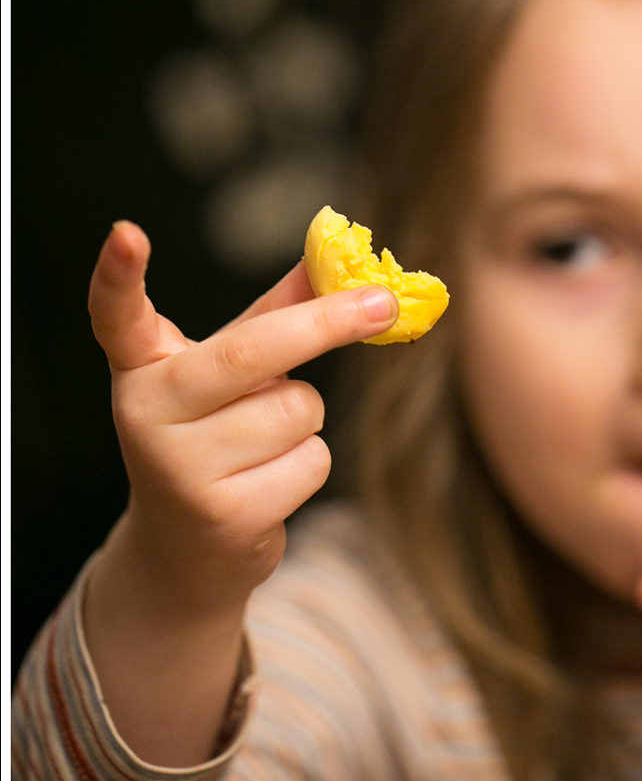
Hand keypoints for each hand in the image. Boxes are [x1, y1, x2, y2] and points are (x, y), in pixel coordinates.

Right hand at [88, 220, 398, 608]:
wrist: (188, 548)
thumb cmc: (218, 432)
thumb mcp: (235, 370)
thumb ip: (280, 310)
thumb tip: (338, 253)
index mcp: (144, 368)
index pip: (118, 318)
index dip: (118, 277)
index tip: (125, 232)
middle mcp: (146, 414)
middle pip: (249, 353)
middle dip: (327, 323)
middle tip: (383, 303)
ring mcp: (179, 469)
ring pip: (297, 409)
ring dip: (305, 419)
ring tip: (261, 444)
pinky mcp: (223, 516)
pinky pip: (312, 460)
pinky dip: (308, 463)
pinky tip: (267, 483)